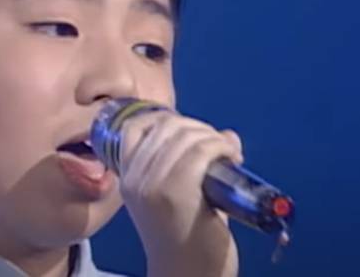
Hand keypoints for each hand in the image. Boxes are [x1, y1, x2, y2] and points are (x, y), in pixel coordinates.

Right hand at [117, 110, 242, 276]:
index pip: (133, 128)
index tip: (188, 130)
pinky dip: (222, 146)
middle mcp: (135, 178)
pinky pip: (201, 151)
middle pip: (165, 126)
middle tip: (217, 145)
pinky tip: (232, 158)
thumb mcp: (172, 197)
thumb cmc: (185, 240)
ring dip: (213, 137)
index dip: (163, 119)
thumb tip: (225, 134)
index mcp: (127, 178)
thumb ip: (190, 164)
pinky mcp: (178, 192)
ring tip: (227, 153)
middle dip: (197, 127)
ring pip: (185, 135)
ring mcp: (154, 185)